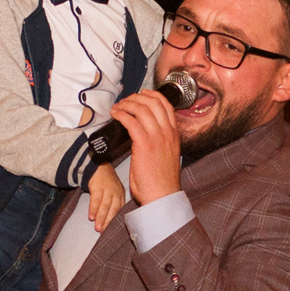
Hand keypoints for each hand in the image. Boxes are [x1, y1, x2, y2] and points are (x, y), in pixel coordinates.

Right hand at [86, 166, 127, 231]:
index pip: (119, 210)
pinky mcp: (98, 186)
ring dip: (101, 218)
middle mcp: (116, 192)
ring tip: (97, 228)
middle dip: (108, 222)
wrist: (97, 165)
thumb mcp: (114, 191)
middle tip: (103, 232)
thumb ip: (114, 203)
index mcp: (121, 195)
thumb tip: (109, 220)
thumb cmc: (105, 181)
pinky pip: (96, 200)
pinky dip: (93, 209)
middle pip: (113, 210)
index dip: (114, 221)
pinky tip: (91, 216)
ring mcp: (107, 189)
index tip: (109, 230)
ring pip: (105, 206)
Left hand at [108, 89, 183, 204]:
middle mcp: (167, 132)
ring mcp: (156, 137)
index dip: (153, 95)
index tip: (142, 94)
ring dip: (126, 104)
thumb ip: (159, 144)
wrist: (162, 196)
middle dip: (136, 97)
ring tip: (117, 108)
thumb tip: (145, 138)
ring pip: (141, 108)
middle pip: (153, 102)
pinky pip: (131, 120)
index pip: (166, 106)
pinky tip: (115, 115)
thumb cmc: (161, 182)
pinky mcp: (144, 143)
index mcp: (173, 135)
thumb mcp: (166, 157)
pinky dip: (121, 114)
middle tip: (125, 101)